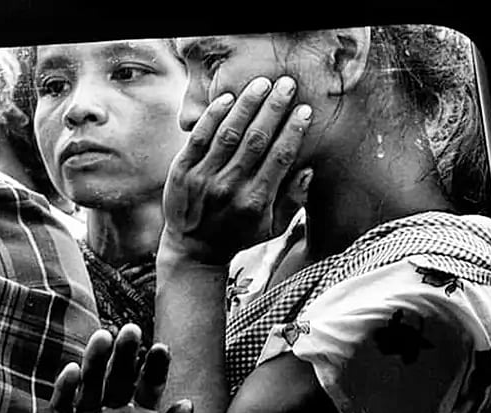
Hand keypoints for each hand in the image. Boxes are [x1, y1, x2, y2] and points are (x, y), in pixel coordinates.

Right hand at [48, 324, 192, 412]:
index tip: (160, 347)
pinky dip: (65, 390)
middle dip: (123, 354)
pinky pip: (62, 410)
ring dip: (95, 362)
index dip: (152, 366)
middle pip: (116, 377)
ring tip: (103, 338)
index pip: (147, 385)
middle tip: (130, 330)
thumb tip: (187, 402)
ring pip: (89, 386)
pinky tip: (74, 372)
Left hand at [162, 75, 312, 264]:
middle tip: (286, 84)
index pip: (280, 157)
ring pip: (228, 133)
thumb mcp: (273, 228)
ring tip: (261, 83)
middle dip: (273, 108)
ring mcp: (203, 178)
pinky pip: (199, 138)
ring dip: (246, 105)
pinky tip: (228, 98)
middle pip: (256, 139)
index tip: (304, 109)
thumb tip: (308, 169)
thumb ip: (294, 200)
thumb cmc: (240, 235)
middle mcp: (230, 187)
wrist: (193, 250)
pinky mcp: (182, 171)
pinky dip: (213, 116)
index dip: (294, 131)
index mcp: (256, 201)